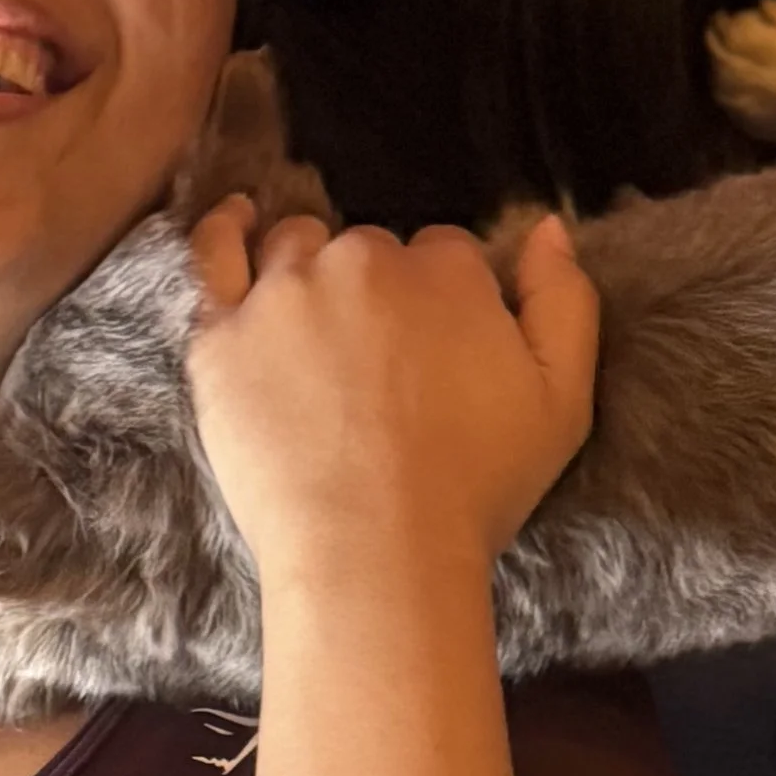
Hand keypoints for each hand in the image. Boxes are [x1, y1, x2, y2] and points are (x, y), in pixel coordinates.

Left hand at [184, 195, 599, 587]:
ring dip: (307, 272)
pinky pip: (212, 256)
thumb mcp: (562, 401)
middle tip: (371, 367)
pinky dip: (222, 231)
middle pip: (366, 250)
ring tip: (310, 330)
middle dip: (373, 292)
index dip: (437, 301)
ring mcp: (285, 294)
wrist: (376, 554)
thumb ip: (563, 301)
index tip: (430, 353)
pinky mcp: (222, 336)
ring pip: (295, 249)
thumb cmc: (475, 491)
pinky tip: (234, 222)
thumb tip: (545, 229)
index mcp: (447, 271)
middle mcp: (363, 262)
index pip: (441, 252)